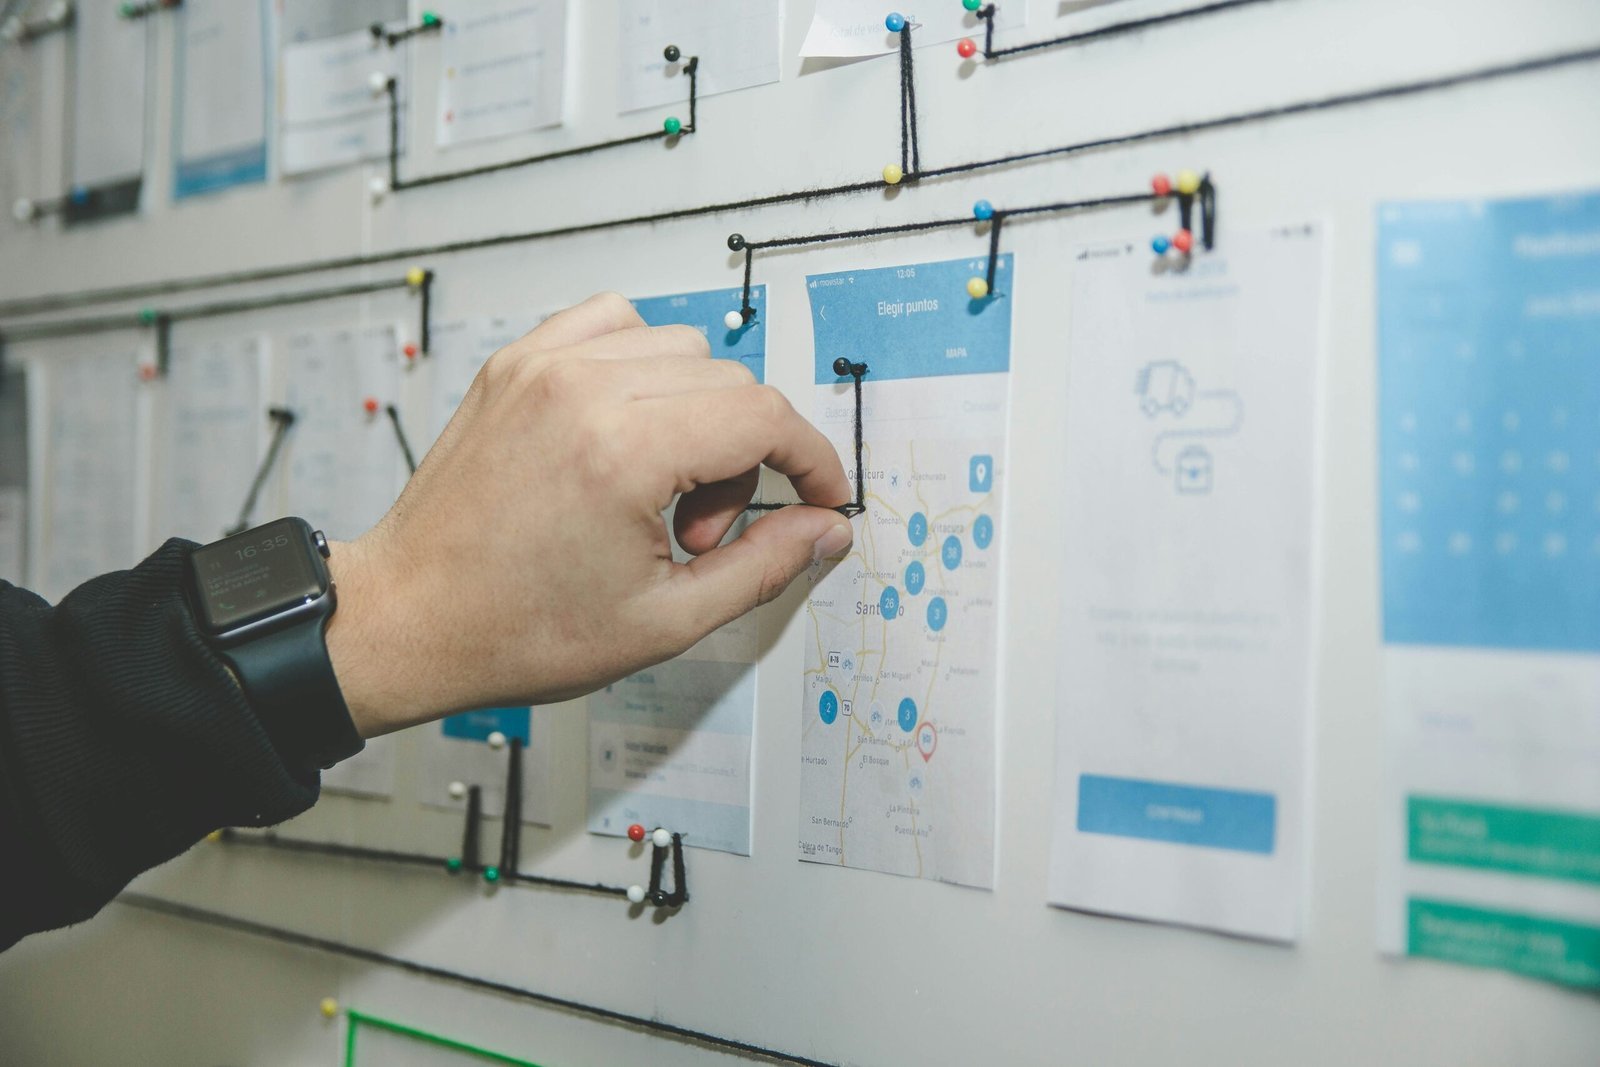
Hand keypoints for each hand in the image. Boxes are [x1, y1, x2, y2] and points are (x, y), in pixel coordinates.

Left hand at [325, 293, 853, 737]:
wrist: (408, 619)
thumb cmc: (513, 629)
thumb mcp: (663, 621)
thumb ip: (762, 566)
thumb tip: (823, 527)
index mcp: (620, 452)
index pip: (764, 417)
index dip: (811, 460)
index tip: (819, 495)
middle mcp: (580, 390)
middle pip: (730, 383)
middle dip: (745, 459)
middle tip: (700, 533)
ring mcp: (541, 367)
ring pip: (681, 347)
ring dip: (697, 412)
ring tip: (657, 491)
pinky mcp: (515, 363)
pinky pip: (613, 322)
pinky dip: (641, 365)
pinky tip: (627, 430)